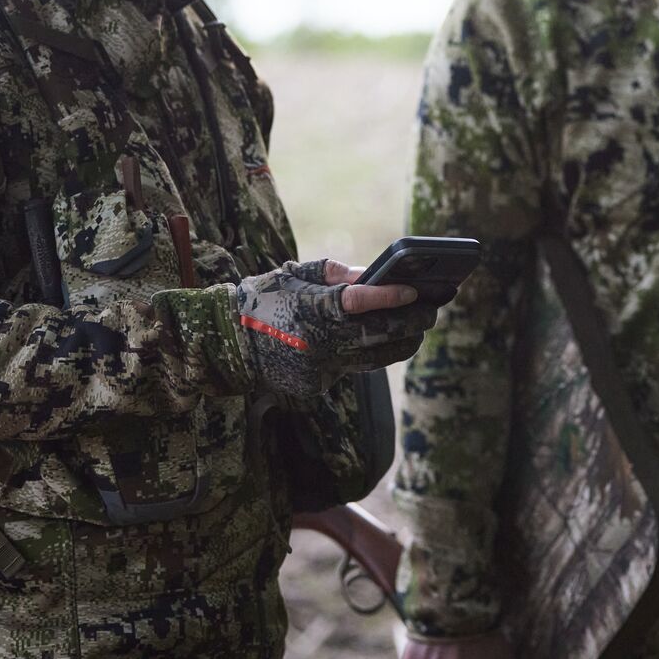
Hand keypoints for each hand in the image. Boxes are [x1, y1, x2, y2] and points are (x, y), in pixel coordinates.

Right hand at [233, 258, 436, 401]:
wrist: (227, 342)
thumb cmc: (264, 298)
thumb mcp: (295, 273)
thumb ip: (336, 274)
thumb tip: (375, 276)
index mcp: (307, 309)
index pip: (356, 304)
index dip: (389, 298)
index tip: (415, 291)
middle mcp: (314, 342)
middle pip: (375, 335)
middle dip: (409, 322)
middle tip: (432, 310)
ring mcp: (316, 368)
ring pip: (372, 358)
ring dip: (401, 342)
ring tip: (418, 327)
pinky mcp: (316, 385)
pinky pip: (351, 368)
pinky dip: (366, 354)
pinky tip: (381, 341)